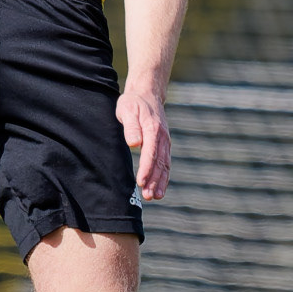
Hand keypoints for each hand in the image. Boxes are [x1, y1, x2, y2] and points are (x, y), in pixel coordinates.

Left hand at [116, 85, 171, 200]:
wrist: (147, 94)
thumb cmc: (133, 102)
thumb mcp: (127, 109)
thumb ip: (131, 126)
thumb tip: (134, 143)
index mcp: (153, 129)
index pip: (150, 153)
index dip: (146, 169)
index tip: (140, 182)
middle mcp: (162, 137)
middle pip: (160, 162)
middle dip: (154, 180)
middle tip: (148, 196)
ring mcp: (165, 142)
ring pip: (165, 165)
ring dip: (160, 182)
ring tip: (154, 197)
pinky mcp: (164, 145)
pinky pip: (166, 163)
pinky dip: (164, 177)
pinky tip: (159, 189)